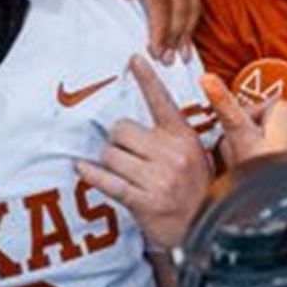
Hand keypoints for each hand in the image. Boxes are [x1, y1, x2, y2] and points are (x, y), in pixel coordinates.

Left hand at [77, 56, 212, 251]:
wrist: (205, 228)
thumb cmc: (195, 189)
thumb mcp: (194, 156)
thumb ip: (169, 137)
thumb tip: (134, 123)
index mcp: (184, 137)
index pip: (162, 102)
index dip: (147, 79)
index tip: (134, 59)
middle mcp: (172, 153)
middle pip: (121, 129)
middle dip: (117, 141)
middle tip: (127, 155)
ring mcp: (158, 177)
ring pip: (110, 154)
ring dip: (109, 162)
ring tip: (124, 172)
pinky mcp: (143, 200)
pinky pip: (106, 180)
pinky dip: (90, 174)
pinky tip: (82, 169)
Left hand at [80, 0, 202, 61]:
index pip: (162, 2)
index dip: (161, 29)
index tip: (156, 51)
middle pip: (180, 6)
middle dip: (176, 36)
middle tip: (168, 61)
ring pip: (192, 5)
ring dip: (187, 32)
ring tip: (180, 57)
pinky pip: (193, 0)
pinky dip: (191, 22)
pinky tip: (185, 41)